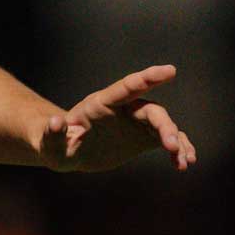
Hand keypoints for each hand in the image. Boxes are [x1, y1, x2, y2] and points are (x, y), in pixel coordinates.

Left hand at [42, 65, 196, 172]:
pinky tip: (184, 163)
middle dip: (165, 125)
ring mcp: (135, 122)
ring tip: (185, 162)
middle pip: (150, 110)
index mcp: (99, 104)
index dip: (147, 78)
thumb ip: (53, 134)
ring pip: (164, 124)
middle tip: (172, 147)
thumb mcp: (49, 143)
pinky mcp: (143, 137)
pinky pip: (167, 139)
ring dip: (177, 140)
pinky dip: (179, 149)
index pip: (126, 87)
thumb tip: (56, 122)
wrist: (68, 151)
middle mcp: (122, 109)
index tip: (170, 70)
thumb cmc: (55, 144)